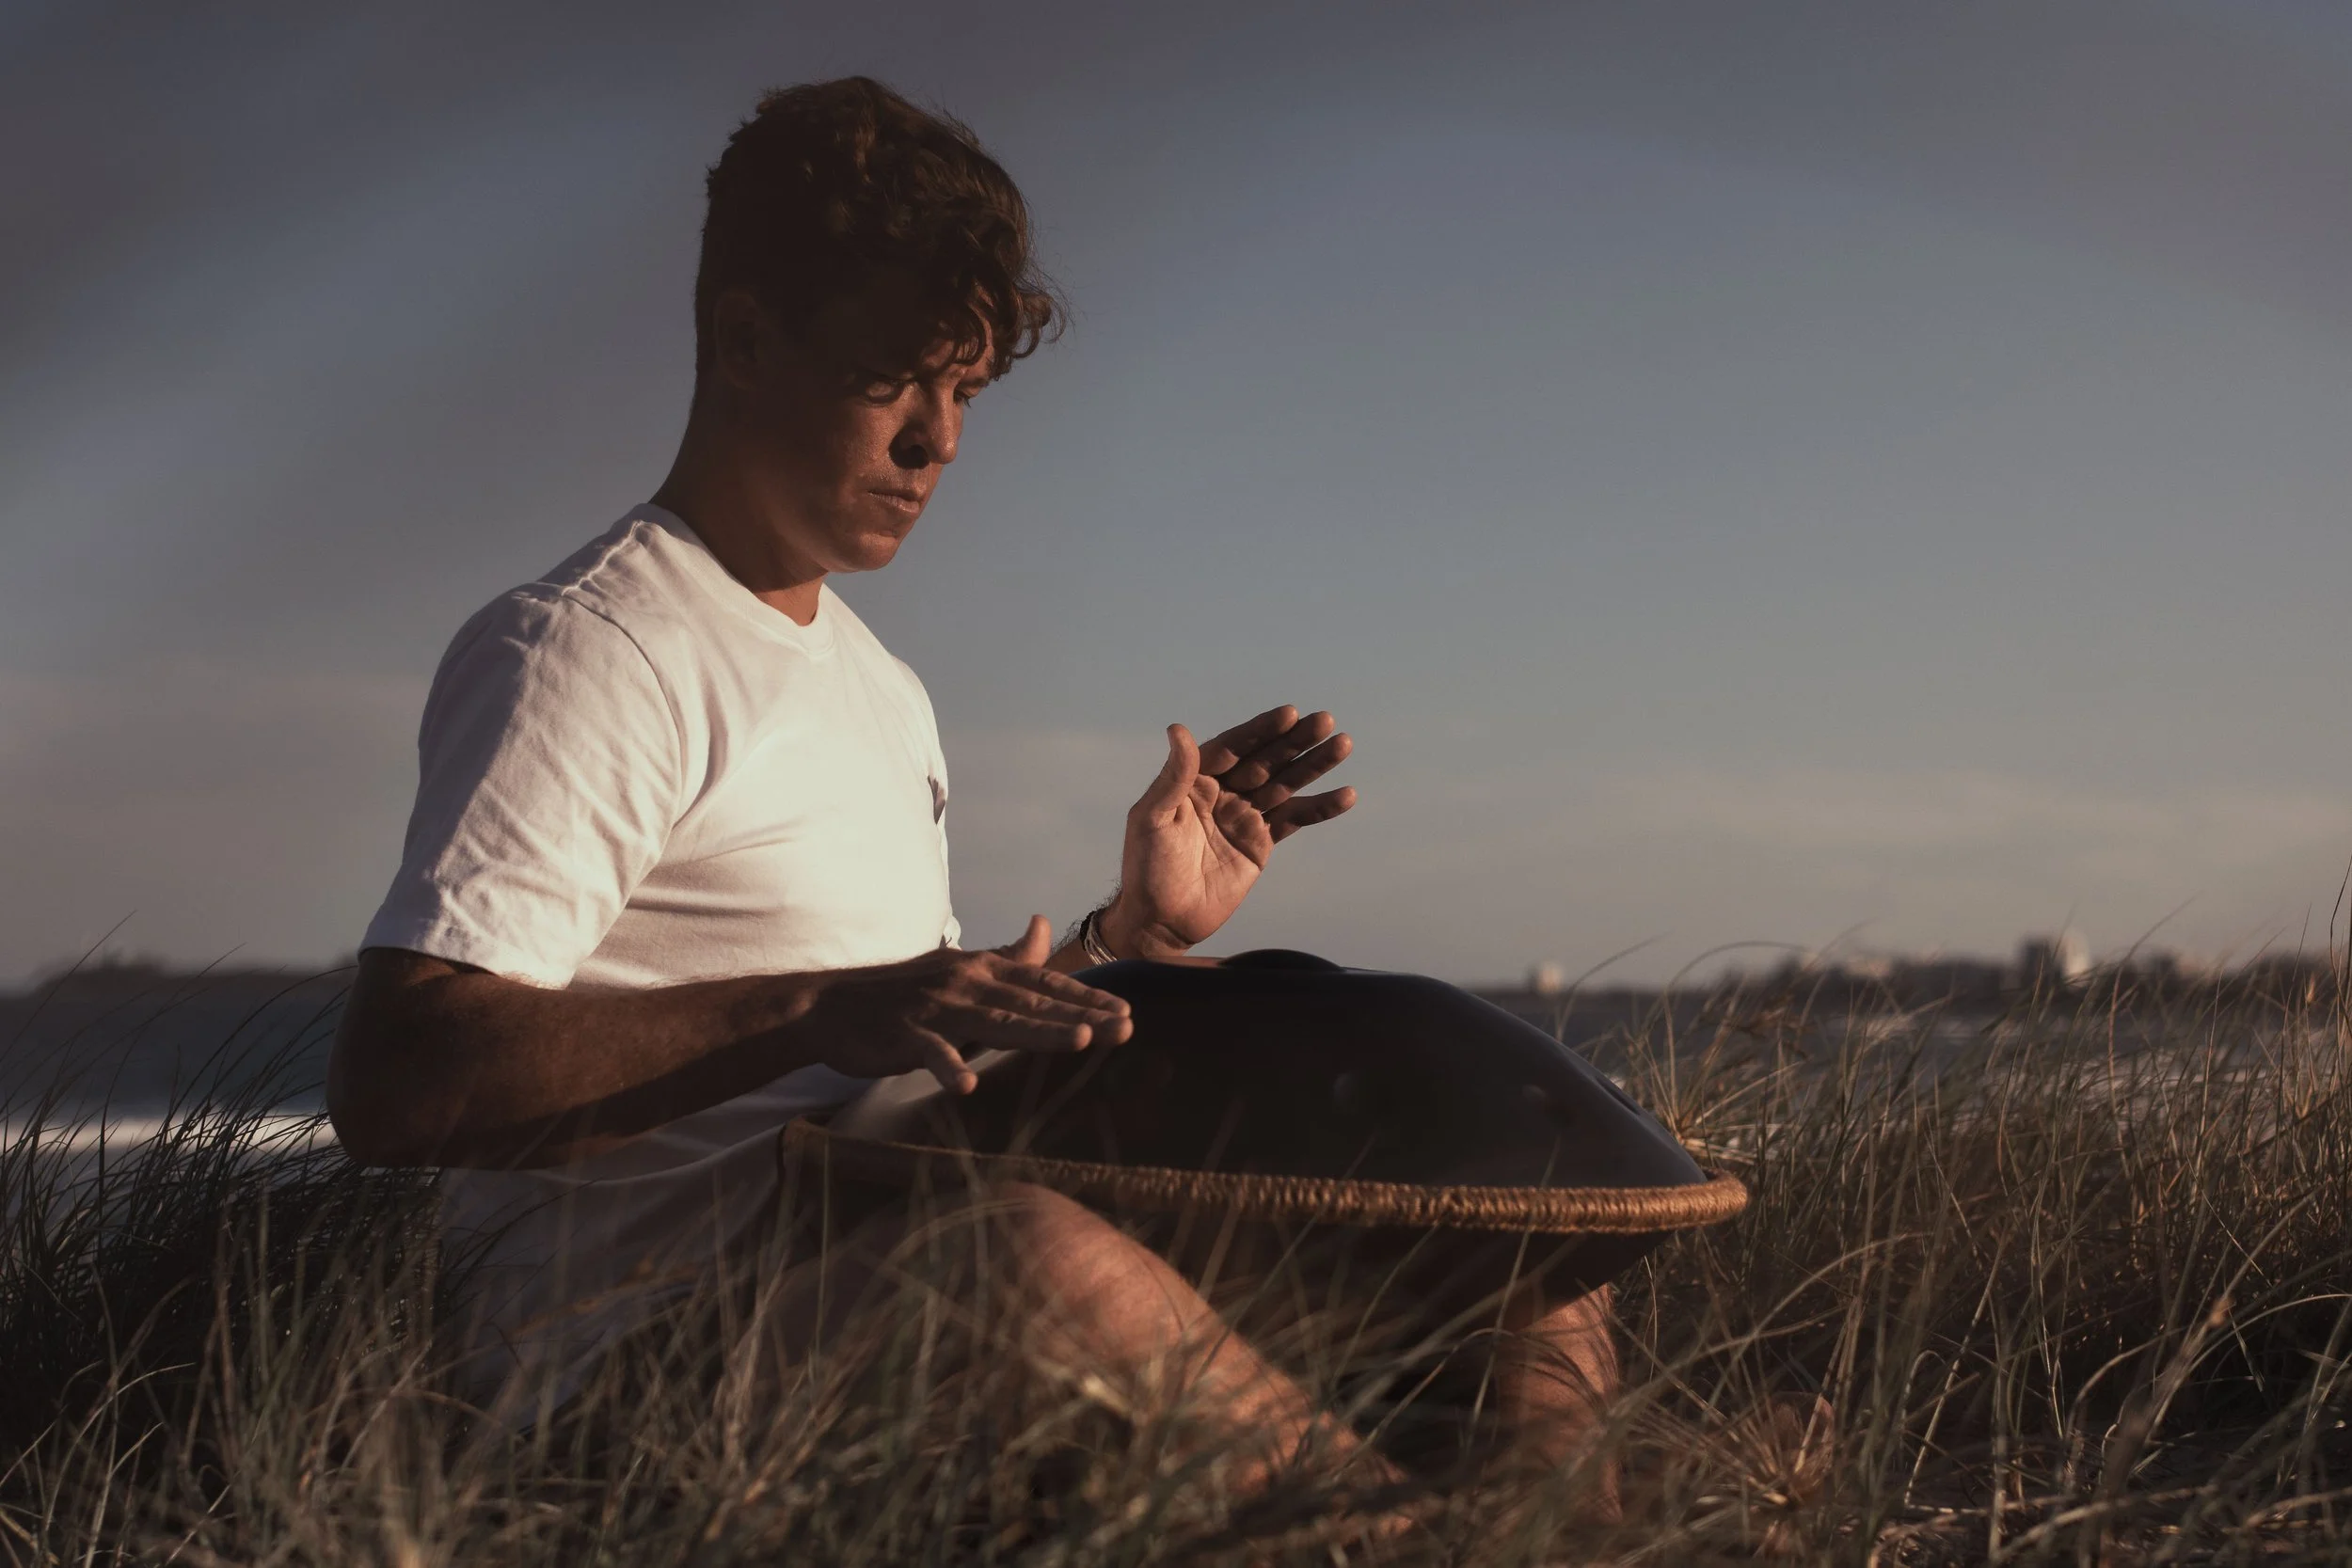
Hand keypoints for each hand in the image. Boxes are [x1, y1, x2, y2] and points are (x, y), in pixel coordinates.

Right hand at [801, 916, 1133, 1093]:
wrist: (831, 1005)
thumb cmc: (903, 993)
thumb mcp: (961, 969)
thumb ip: (1008, 957)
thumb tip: (1044, 924)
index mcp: (982, 970)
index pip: (1045, 984)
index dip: (1088, 997)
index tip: (1128, 1011)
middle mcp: (966, 983)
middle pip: (1034, 1002)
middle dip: (1083, 1015)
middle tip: (1128, 1028)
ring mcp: (936, 1008)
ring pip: (996, 1022)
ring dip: (1039, 1032)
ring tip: (1079, 1041)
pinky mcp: (903, 1035)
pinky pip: (929, 1053)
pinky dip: (947, 1068)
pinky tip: (966, 1087)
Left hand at [1101, 705, 1356, 958]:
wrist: (1161, 919)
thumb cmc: (1146, 867)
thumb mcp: (1153, 818)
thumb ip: (1174, 776)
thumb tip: (1178, 730)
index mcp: (1196, 779)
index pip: (1234, 747)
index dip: (1261, 731)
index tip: (1289, 714)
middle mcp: (1223, 791)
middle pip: (1266, 759)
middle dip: (1296, 741)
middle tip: (1326, 721)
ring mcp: (1245, 816)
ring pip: (1285, 784)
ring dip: (1314, 766)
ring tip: (1343, 745)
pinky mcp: (1261, 843)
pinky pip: (1294, 819)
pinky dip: (1319, 808)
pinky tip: (1346, 795)